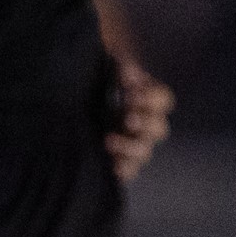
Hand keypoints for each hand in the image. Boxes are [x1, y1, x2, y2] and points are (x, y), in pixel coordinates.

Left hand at [107, 60, 172, 181]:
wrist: (72, 99)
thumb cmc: (95, 79)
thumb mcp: (106, 67)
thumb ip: (120, 66)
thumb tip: (129, 72)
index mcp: (145, 100)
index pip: (163, 100)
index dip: (150, 98)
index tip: (130, 93)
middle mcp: (144, 124)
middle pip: (159, 129)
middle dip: (145, 124)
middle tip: (127, 118)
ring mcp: (132, 143)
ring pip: (145, 152)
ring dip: (130, 147)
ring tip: (108, 140)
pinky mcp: (119, 159)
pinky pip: (129, 170)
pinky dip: (123, 170)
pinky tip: (112, 166)